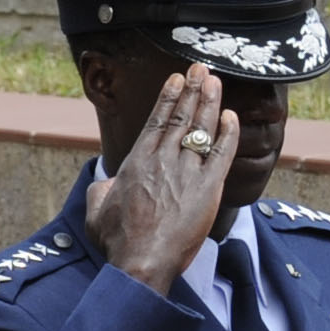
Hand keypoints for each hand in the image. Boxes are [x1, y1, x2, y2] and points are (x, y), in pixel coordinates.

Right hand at [85, 62, 239, 296]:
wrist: (140, 261)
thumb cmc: (116, 240)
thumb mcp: (96, 208)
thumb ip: (103, 190)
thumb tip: (107, 184)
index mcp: (137, 161)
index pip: (156, 121)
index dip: (168, 98)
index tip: (176, 81)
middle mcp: (162, 160)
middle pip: (180, 117)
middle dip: (192, 90)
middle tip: (201, 69)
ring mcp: (186, 173)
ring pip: (200, 129)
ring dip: (209, 103)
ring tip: (215, 80)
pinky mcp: (207, 190)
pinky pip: (221, 155)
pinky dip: (228, 134)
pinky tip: (232, 116)